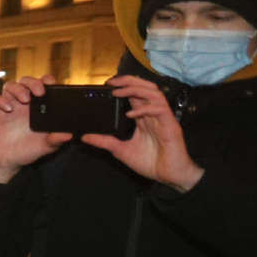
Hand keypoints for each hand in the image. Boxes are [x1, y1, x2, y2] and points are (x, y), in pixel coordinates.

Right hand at [0, 76, 70, 181]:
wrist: (5, 162)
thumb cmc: (26, 151)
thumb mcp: (45, 146)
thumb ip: (56, 139)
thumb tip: (69, 135)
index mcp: (36, 107)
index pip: (42, 86)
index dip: (46, 80)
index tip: (51, 84)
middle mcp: (21, 104)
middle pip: (25, 82)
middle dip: (32, 82)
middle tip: (39, 92)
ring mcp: (7, 107)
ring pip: (9, 86)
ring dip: (18, 88)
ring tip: (24, 99)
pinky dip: (0, 100)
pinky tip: (8, 109)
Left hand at [90, 75, 203, 191]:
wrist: (169, 175)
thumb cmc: (152, 162)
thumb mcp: (121, 151)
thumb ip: (105, 142)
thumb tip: (85, 137)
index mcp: (145, 118)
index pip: (136, 94)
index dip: (124, 86)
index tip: (108, 85)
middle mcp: (154, 115)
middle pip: (147, 87)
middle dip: (130, 81)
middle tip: (112, 82)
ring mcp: (164, 119)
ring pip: (155, 93)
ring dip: (136, 90)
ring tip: (119, 93)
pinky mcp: (171, 126)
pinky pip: (160, 110)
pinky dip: (145, 109)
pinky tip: (131, 114)